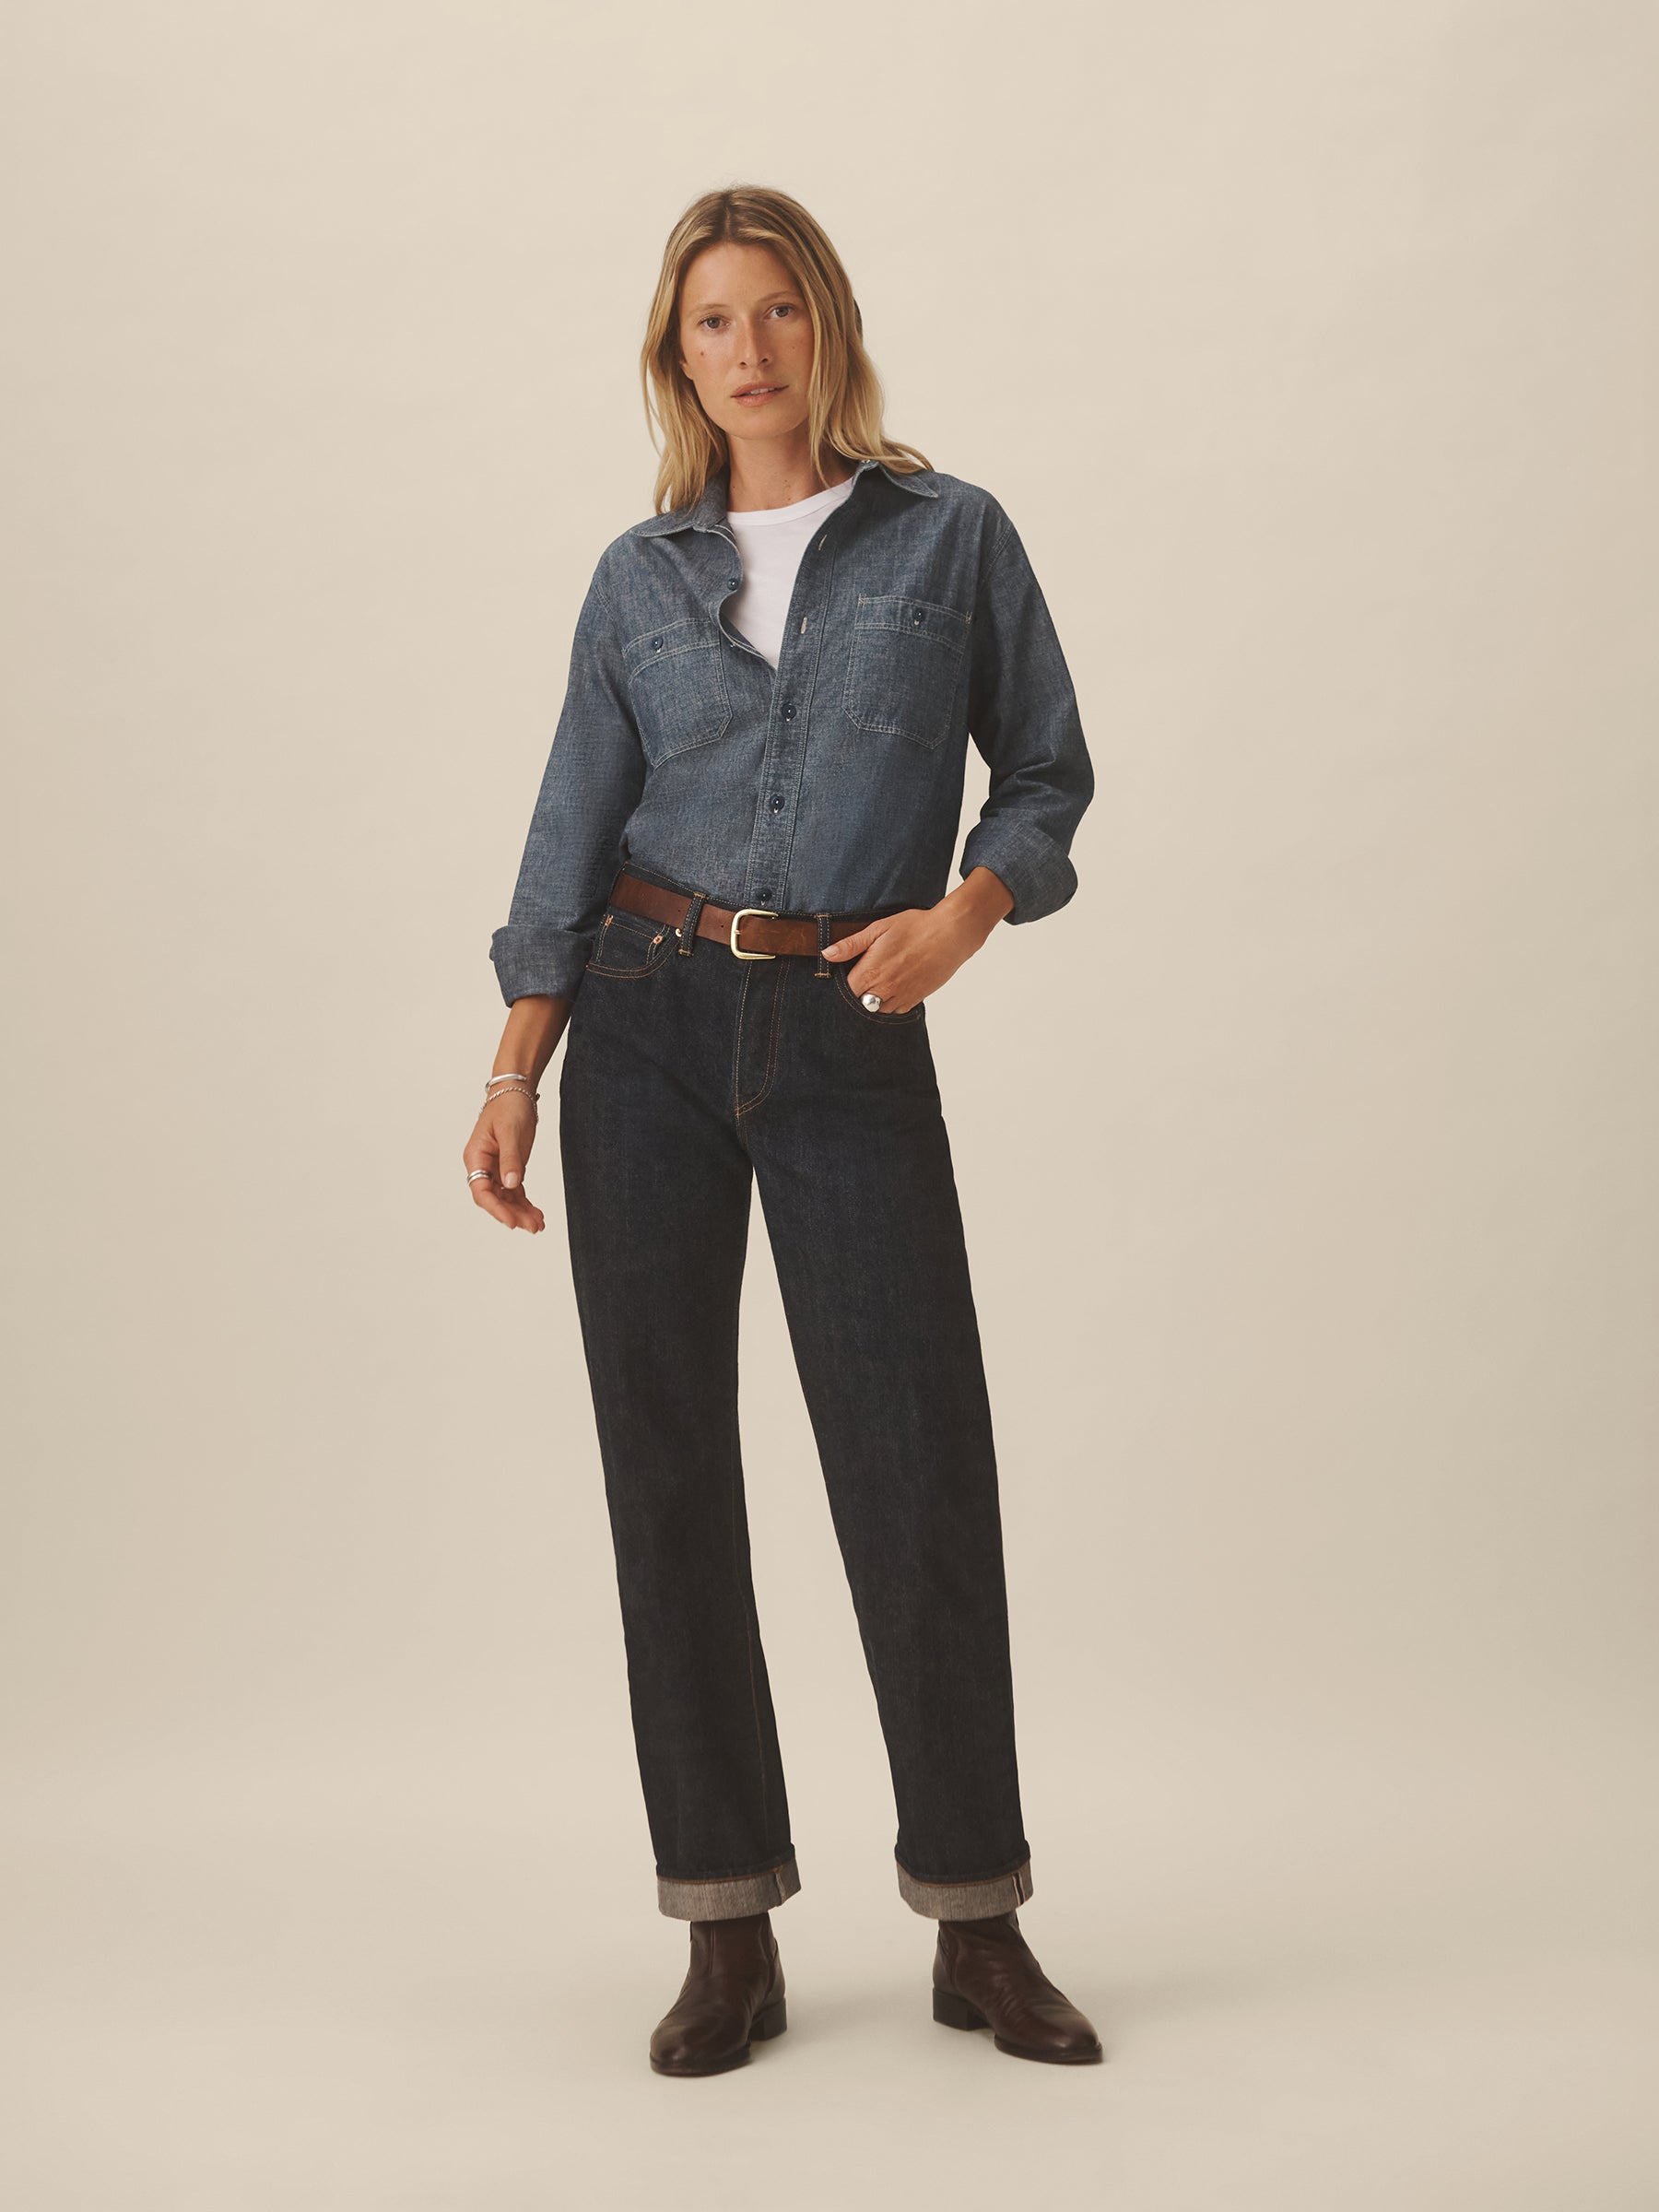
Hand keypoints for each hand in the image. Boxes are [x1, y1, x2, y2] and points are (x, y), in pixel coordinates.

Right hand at [463, 1092, 546, 1231]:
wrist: (516, 1092)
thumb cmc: (508, 1107)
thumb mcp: (510, 1131)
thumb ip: (510, 1159)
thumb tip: (511, 1184)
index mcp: (476, 1157)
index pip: (481, 1190)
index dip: (495, 1208)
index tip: (511, 1221)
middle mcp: (484, 1166)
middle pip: (494, 1198)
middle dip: (512, 1214)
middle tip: (532, 1226)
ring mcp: (497, 1169)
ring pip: (506, 1198)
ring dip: (521, 1213)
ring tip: (538, 1225)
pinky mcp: (510, 1168)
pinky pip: (516, 1192)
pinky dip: (526, 1204)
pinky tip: (537, 1216)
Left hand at [822, 867, 1013, 1012]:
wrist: (950, 934)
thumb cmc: (915, 927)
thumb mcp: (879, 929)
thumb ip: (851, 945)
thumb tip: (827, 954)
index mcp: (871, 972)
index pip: (845, 990)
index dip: (844, 983)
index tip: (847, 972)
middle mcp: (884, 989)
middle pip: (859, 1003)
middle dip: (858, 992)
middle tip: (864, 975)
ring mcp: (901, 997)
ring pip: (876, 1009)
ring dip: (873, 999)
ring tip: (880, 980)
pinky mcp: (915, 999)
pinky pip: (896, 1009)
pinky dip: (891, 1002)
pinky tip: (895, 985)